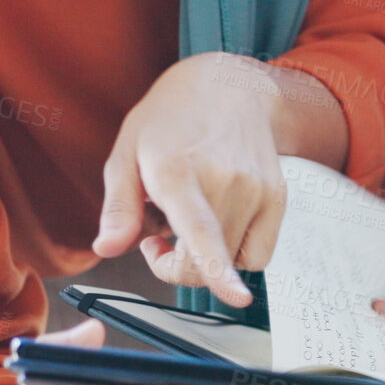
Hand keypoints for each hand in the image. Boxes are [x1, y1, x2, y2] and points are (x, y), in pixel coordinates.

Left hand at [95, 53, 342, 307]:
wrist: (228, 87)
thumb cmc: (170, 121)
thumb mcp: (125, 154)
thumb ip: (118, 207)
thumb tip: (106, 249)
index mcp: (178, 169)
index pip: (201, 228)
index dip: (216, 267)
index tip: (235, 297)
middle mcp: (226, 180)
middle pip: (207, 261)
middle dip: (174, 267)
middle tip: (153, 241)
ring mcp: (258, 189)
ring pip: (233, 261)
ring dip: (205, 257)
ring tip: (190, 220)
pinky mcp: (278, 197)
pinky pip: (259, 255)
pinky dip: (236, 254)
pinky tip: (220, 224)